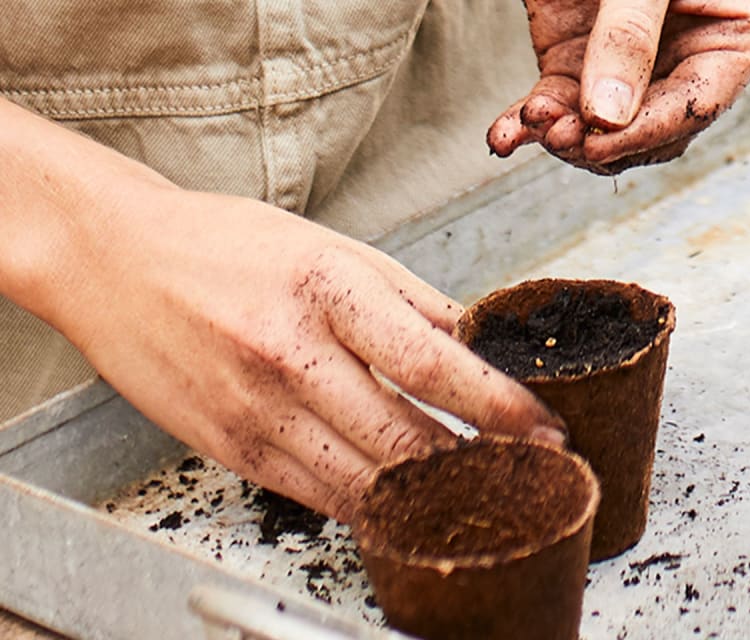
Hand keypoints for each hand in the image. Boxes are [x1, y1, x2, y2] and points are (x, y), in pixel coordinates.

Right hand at [34, 190, 564, 522]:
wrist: (110, 259)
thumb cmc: (226, 247)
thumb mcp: (334, 250)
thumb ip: (418, 304)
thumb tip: (492, 346)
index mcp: (327, 291)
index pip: (434, 364)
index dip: (502, 407)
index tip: (551, 429)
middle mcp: (290, 355)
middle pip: (407, 436)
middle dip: (483, 465)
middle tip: (535, 474)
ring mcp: (256, 410)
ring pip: (367, 482)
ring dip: (434, 497)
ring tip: (487, 495)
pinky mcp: (231, 450)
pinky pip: (320, 496)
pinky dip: (374, 506)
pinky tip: (412, 504)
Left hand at [487, 0, 749, 174]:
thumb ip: (629, 34)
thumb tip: (607, 115)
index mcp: (733, 38)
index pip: (695, 105)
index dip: (646, 130)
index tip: (600, 141)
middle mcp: (686, 62)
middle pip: (650, 130)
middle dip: (600, 140)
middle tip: (559, 133)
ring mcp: (634, 69)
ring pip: (603, 130)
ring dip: (562, 134)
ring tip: (533, 120)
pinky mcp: (584, 64)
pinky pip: (561, 105)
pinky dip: (531, 122)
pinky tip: (506, 134)